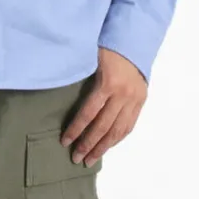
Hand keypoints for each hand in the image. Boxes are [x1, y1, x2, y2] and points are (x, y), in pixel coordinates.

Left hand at [60, 47, 148, 166]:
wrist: (134, 39)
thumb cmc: (106, 45)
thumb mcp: (90, 55)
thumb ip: (79, 73)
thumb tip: (57, 83)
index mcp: (108, 83)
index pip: (89, 113)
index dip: (76, 129)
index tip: (65, 141)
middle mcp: (122, 95)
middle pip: (103, 126)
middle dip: (88, 144)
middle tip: (76, 158)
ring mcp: (134, 100)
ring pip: (118, 130)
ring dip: (103, 147)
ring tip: (90, 159)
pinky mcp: (141, 102)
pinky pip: (128, 126)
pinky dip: (117, 138)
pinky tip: (108, 146)